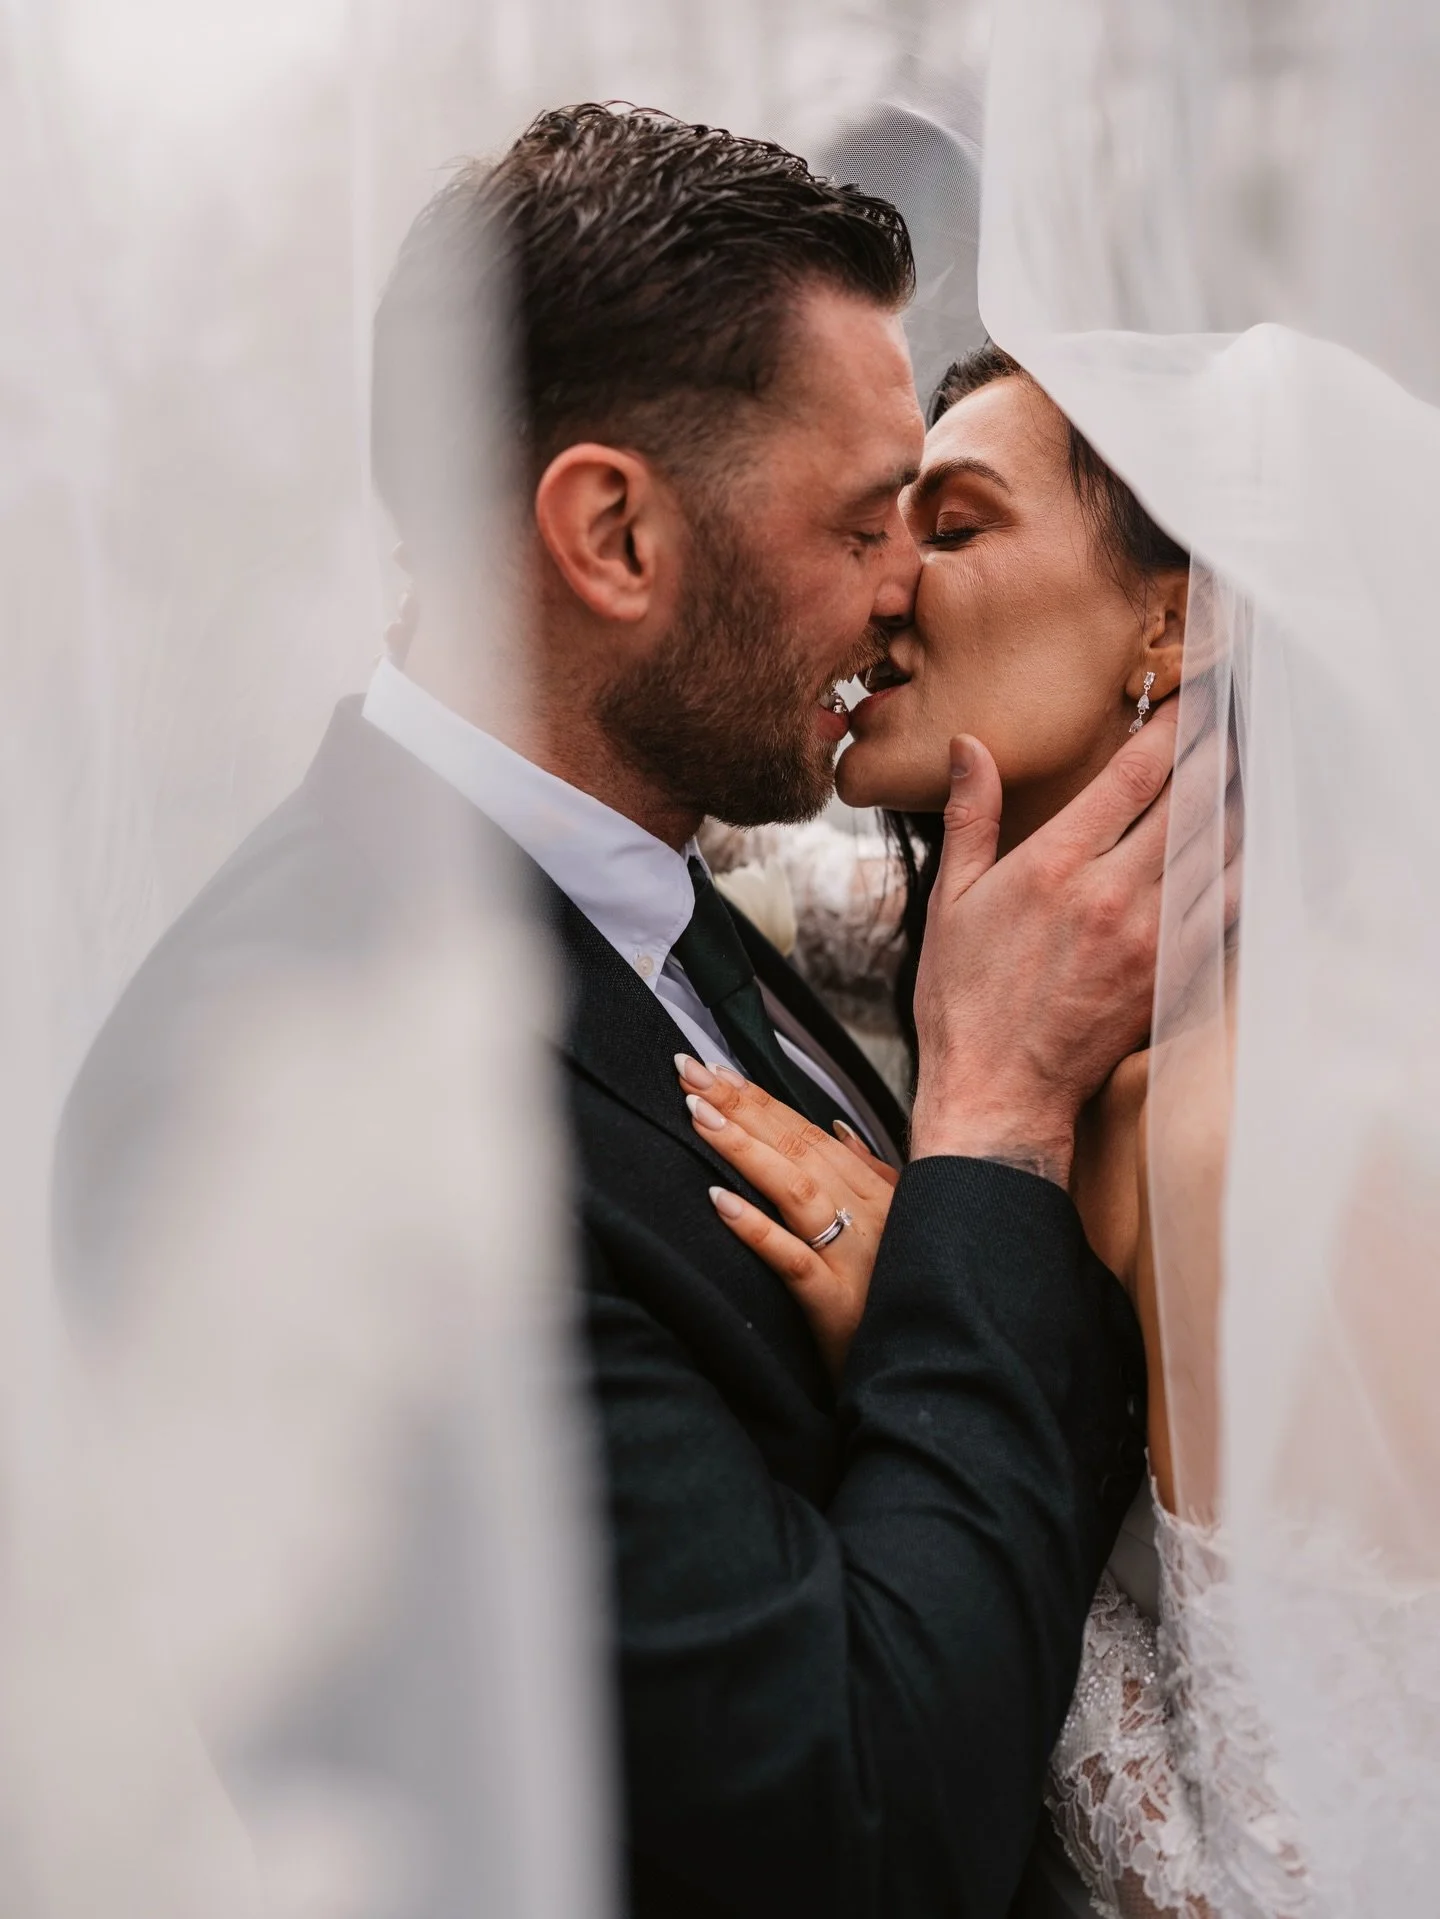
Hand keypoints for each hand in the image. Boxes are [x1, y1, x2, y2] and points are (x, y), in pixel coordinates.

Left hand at [675, 1055, 897, 1380]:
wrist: (929, 1368)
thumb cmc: (901, 1299)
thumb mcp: (900, 1226)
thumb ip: (872, 1175)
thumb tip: (839, 1128)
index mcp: (876, 1194)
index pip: (808, 1133)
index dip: (759, 1099)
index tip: (715, 1070)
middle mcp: (869, 1216)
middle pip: (796, 1148)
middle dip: (741, 1105)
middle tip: (690, 1071)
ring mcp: (854, 1258)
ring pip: (795, 1190)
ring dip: (744, 1148)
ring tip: (698, 1115)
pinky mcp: (838, 1304)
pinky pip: (792, 1260)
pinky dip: (756, 1227)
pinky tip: (719, 1201)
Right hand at [910, 703, 1240, 1182]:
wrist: (998, 1090)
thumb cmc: (965, 999)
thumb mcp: (950, 900)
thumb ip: (971, 816)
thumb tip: (971, 746)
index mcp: (1054, 866)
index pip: (1132, 776)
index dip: (1168, 728)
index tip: (1184, 701)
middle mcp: (1112, 895)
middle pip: (1190, 802)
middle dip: (1214, 754)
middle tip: (1226, 723)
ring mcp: (1152, 937)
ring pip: (1221, 851)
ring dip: (1236, 806)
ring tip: (1241, 774)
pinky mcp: (1173, 975)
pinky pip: (1228, 908)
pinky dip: (1243, 870)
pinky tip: (1242, 848)